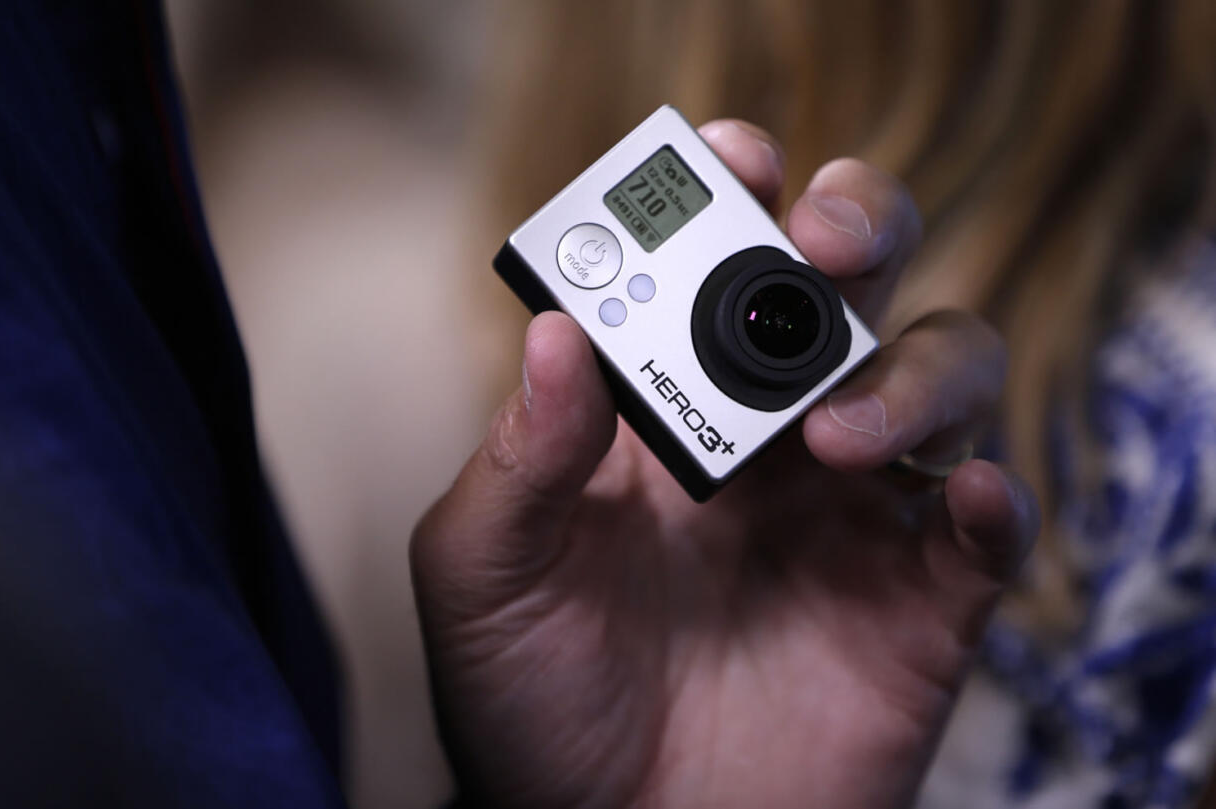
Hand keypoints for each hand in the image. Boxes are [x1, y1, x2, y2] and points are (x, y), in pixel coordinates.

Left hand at [411, 121, 1038, 808]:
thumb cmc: (532, 705)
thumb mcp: (486, 575)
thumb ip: (519, 458)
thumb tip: (557, 332)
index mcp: (666, 412)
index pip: (718, 268)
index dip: (735, 198)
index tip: (732, 161)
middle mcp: (770, 442)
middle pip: (850, 289)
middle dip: (854, 232)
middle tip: (821, 242)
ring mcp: (851, 517)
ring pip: (939, 381)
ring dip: (911, 377)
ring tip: (834, 439)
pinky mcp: (918, 607)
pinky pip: (983, 531)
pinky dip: (990, 501)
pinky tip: (953, 503)